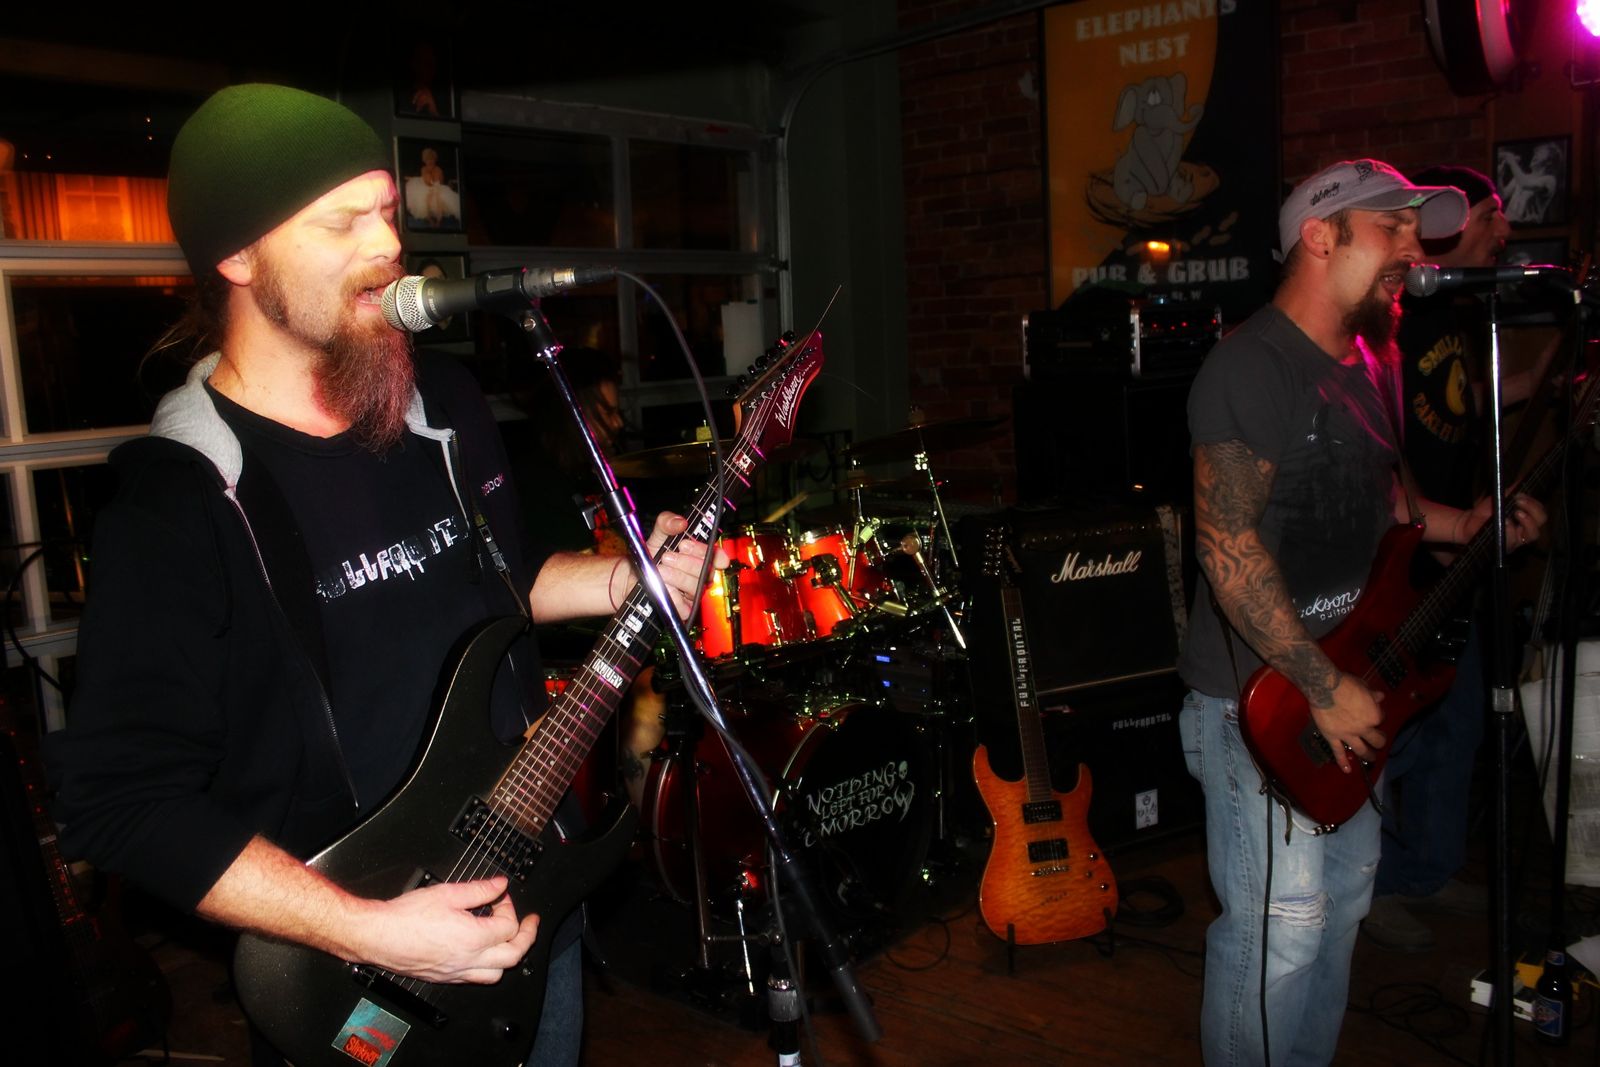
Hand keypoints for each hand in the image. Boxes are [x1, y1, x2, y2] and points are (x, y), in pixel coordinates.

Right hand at [350, 876, 538, 983]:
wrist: (377, 935)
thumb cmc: (406, 917)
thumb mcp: (447, 893)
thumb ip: (479, 890)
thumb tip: (500, 885)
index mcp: (473, 938)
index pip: (509, 927)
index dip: (510, 907)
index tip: (501, 897)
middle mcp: (468, 960)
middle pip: (513, 956)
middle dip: (526, 937)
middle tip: (530, 924)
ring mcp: (456, 973)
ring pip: (497, 974)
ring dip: (509, 957)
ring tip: (510, 940)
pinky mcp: (444, 978)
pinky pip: (476, 979)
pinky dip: (487, 967)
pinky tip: (483, 953)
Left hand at [642, 512, 728, 619]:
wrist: (631, 577)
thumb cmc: (648, 557)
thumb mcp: (657, 535)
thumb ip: (667, 523)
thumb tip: (680, 522)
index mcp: (699, 556)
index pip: (717, 556)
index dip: (710, 553)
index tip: (686, 545)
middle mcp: (699, 575)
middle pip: (706, 571)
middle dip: (686, 562)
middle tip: (667, 556)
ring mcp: (692, 593)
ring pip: (694, 586)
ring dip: (676, 576)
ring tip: (659, 569)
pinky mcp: (683, 609)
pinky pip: (684, 605)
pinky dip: (672, 594)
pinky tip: (661, 586)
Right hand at [1308, 672, 1385, 773]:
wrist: (1325, 687)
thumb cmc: (1346, 684)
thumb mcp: (1363, 686)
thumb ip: (1372, 694)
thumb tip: (1380, 697)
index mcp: (1374, 715)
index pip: (1381, 718)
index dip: (1378, 715)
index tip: (1374, 712)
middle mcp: (1364, 728)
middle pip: (1377, 739)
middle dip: (1379, 741)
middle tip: (1379, 741)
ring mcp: (1348, 735)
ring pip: (1361, 749)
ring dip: (1368, 755)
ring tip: (1371, 757)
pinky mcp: (1333, 737)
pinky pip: (1338, 751)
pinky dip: (1342, 762)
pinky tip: (1347, 770)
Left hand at [1463, 493, 1546, 550]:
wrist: (1469, 522)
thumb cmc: (1486, 511)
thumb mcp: (1498, 498)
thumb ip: (1511, 491)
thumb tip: (1521, 482)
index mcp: (1526, 517)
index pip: (1540, 511)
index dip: (1534, 503)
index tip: (1520, 495)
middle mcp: (1525, 529)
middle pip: (1541, 522)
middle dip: (1533, 510)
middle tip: (1520, 502)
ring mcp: (1517, 539)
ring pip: (1533, 534)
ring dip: (1527, 521)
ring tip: (1516, 513)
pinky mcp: (1506, 546)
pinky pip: (1514, 540)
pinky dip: (1511, 530)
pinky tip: (1505, 522)